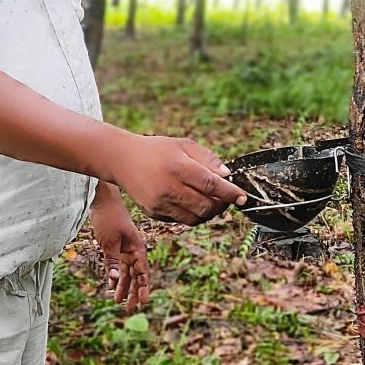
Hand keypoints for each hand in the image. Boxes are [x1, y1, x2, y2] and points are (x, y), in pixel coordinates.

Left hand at [89, 187, 148, 311]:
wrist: (102, 201)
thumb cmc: (109, 218)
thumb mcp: (109, 241)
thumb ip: (111, 261)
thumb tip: (113, 280)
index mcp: (137, 248)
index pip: (142, 272)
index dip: (143, 287)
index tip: (143, 302)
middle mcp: (133, 250)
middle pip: (135, 275)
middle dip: (132, 291)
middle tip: (129, 307)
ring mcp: (125, 249)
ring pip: (125, 272)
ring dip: (122, 286)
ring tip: (118, 301)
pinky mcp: (115, 247)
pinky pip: (117, 266)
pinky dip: (114, 276)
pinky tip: (111, 286)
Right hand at [106, 134, 247, 225]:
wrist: (122, 160)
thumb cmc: (156, 150)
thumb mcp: (183, 145)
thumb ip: (207, 158)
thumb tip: (227, 176)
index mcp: (178, 167)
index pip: (211, 185)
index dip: (230, 193)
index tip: (242, 197)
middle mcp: (168, 188)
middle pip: (206, 206)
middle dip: (222, 205)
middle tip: (227, 198)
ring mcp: (160, 204)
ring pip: (196, 218)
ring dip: (209, 212)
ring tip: (212, 201)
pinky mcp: (154, 213)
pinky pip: (182, 220)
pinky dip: (194, 214)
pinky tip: (193, 202)